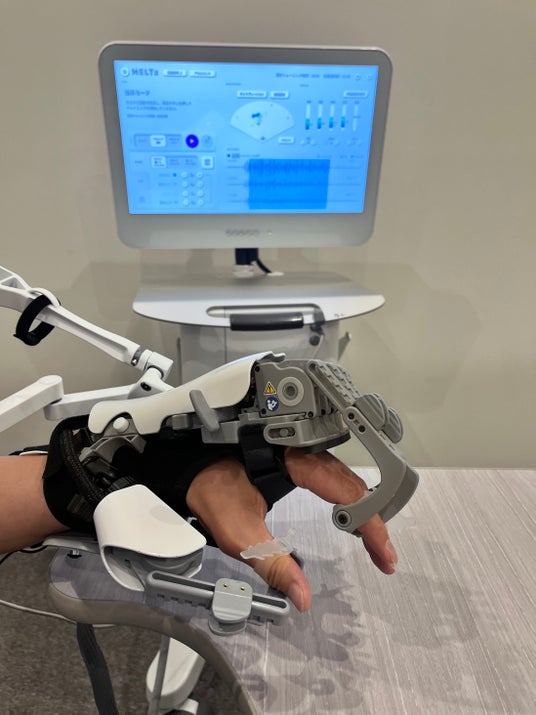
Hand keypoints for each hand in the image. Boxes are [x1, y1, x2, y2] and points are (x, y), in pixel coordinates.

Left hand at [186, 448, 397, 611]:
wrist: (191, 467)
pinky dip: (350, 501)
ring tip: (375, 544)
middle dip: (373, 522)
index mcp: (295, 462)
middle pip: (353, 485)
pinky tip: (352, 519)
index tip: (383, 554)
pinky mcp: (298, 460)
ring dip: (364, 512)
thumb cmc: (212, 491)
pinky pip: (334, 478)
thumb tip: (302, 596)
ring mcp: (303, 454)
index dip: (370, 524)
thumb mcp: (239, 534)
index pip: (346, 492)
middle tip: (384, 557)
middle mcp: (304, 453)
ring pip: (347, 481)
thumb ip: (273, 564)